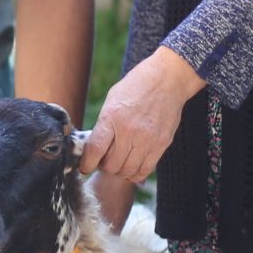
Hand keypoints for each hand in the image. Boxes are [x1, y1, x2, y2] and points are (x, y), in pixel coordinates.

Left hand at [82, 47, 205, 185]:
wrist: (167, 79)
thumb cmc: (136, 86)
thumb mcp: (112, 99)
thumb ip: (104, 124)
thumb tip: (95, 148)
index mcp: (111, 117)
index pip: (95, 150)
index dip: (87, 164)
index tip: (85, 168)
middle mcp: (129, 130)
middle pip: (111, 165)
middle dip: (104, 167)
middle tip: (104, 162)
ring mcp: (147, 139)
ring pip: (128, 170)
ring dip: (120, 171)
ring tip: (119, 163)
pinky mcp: (161, 144)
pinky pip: (146, 169)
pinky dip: (136, 173)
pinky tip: (132, 167)